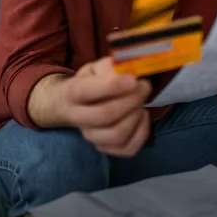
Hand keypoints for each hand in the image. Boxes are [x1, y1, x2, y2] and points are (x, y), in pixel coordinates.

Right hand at [29, 58, 151, 157]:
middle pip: (104, 115)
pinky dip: (142, 133)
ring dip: (135, 117)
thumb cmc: (90, 82)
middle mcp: (77, 118)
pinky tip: (142, 116)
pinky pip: (128, 149)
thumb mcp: (95, 68)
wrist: (72, 104)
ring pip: (116, 135)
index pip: (85, 91)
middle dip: (130, 100)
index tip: (133, 80)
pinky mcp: (106, 149)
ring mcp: (91, 137)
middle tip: (144, 86)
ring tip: (141, 102)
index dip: (112, 86)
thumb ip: (110, 67)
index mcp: (72, 93)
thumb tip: (129, 71)